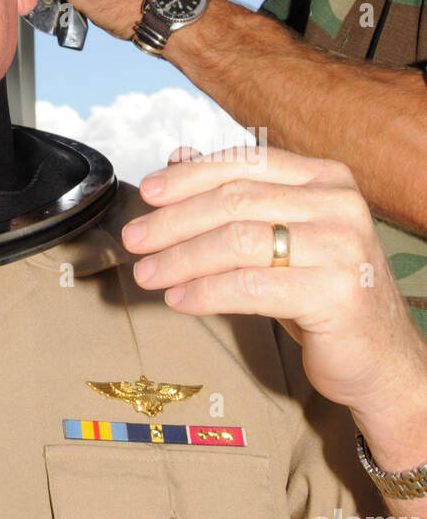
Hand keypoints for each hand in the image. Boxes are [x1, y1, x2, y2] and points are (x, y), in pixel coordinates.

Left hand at [122, 147, 426, 438]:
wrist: (382, 360)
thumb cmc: (325, 292)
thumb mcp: (281, 234)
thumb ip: (237, 195)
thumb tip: (178, 159)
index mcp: (326, 178)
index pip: (244, 163)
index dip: (189, 176)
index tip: (147, 193)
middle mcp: (338, 204)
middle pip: (234, 200)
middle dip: (173, 220)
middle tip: (135, 239)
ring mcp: (341, 247)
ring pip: (236, 241)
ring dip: (180, 258)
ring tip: (147, 273)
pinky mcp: (335, 293)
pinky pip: (249, 287)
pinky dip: (204, 292)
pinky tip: (179, 299)